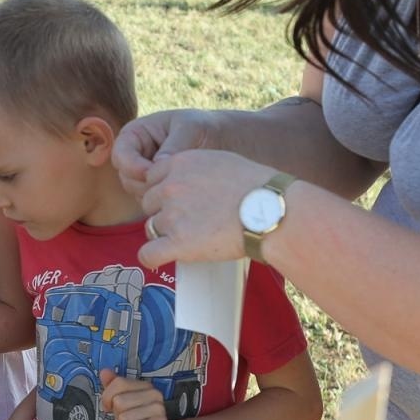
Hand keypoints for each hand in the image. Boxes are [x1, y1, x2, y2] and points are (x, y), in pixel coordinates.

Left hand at [99, 369, 175, 419]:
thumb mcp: (121, 404)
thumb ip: (113, 387)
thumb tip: (104, 371)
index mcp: (145, 386)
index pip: (118, 383)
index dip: (108, 397)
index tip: (110, 407)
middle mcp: (154, 394)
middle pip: (119, 401)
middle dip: (118, 415)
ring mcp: (159, 409)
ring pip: (124, 417)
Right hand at [112, 108, 224, 197]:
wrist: (220, 141)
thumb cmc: (203, 127)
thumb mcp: (190, 128)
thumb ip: (173, 145)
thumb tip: (158, 165)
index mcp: (135, 135)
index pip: (120, 154)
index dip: (132, 166)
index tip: (151, 172)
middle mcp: (134, 157)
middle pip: (126, 178)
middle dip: (145, 184)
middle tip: (169, 184)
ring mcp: (143, 175)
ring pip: (137, 193)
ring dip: (155, 194)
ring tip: (181, 186)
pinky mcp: (154, 190)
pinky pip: (151, 202)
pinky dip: (164, 202)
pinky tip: (183, 194)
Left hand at [137, 149, 275, 270]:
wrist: (270, 211)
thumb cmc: (256, 187)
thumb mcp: (220, 160)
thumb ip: (194, 168)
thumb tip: (187, 179)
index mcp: (179, 163)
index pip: (151, 179)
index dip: (164, 192)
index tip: (178, 202)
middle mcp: (170, 187)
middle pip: (148, 203)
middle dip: (165, 212)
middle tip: (190, 220)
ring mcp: (172, 215)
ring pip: (151, 228)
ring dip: (167, 234)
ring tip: (194, 236)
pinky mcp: (177, 243)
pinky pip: (148, 254)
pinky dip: (152, 258)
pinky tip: (162, 258)